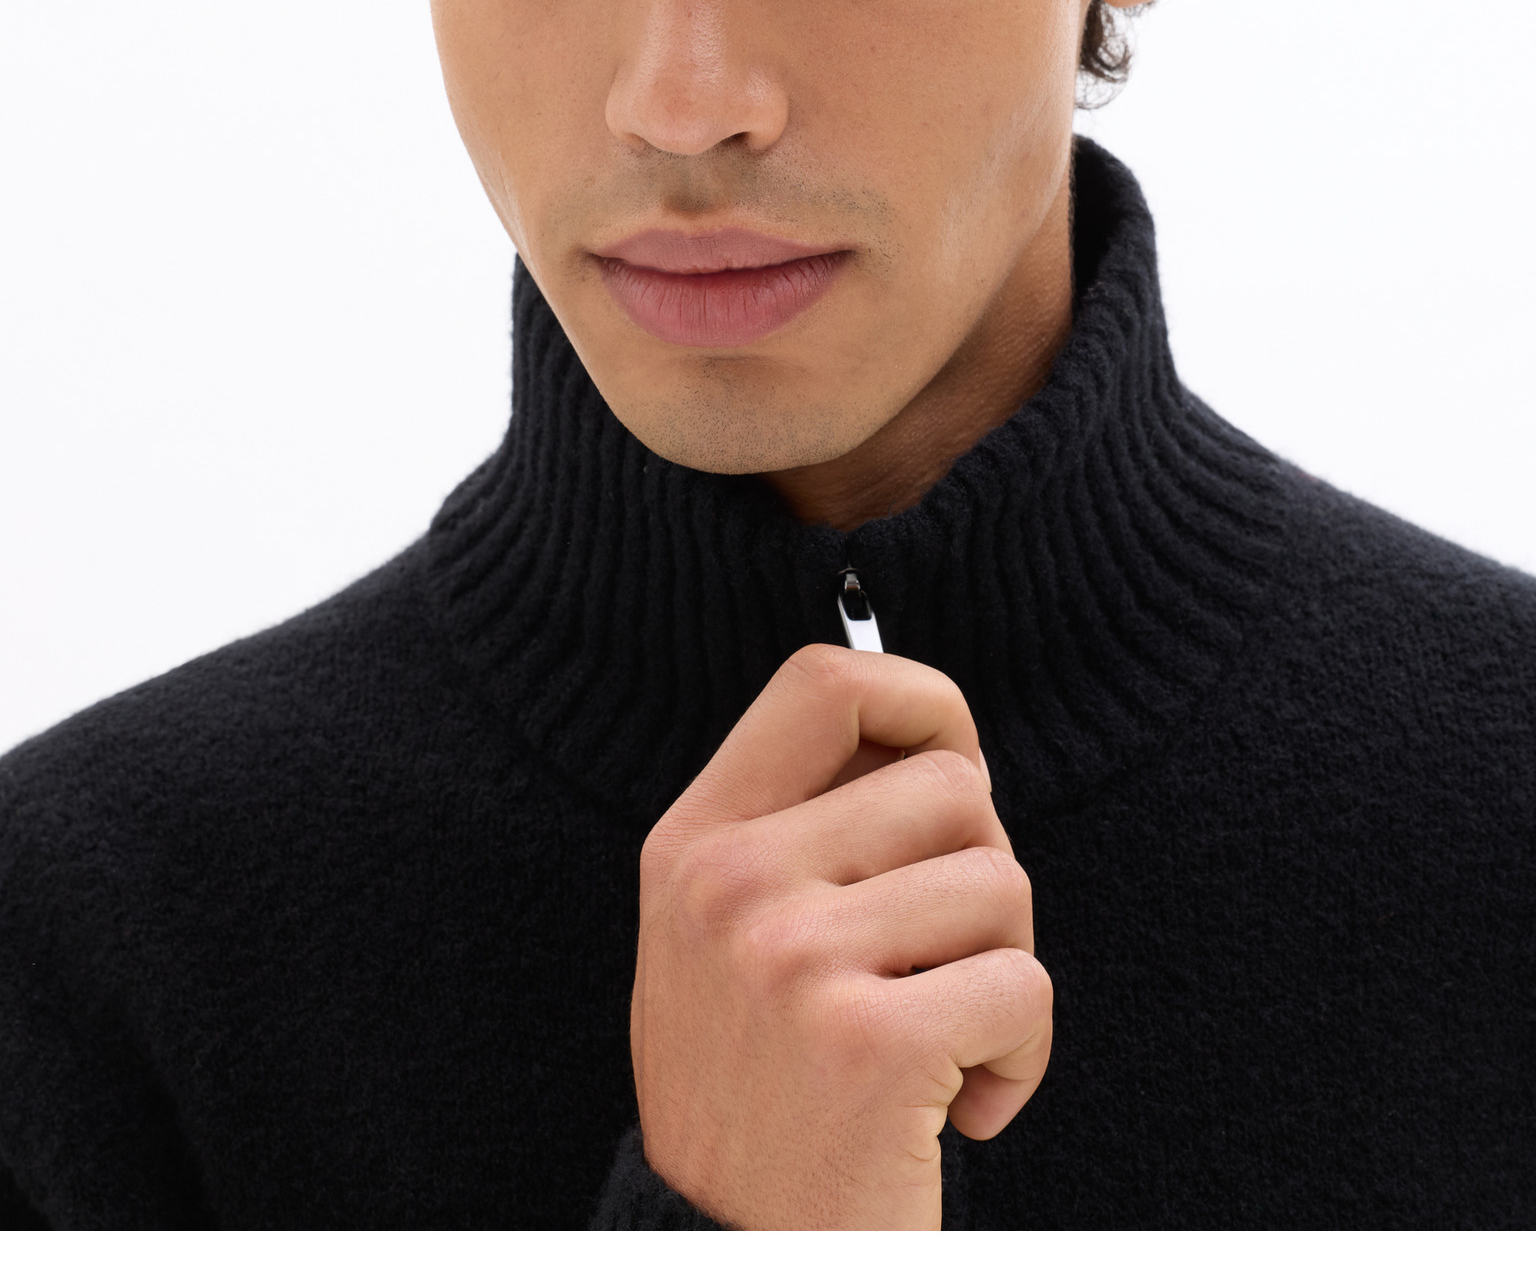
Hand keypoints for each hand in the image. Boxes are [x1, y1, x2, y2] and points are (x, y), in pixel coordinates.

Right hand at [631, 644, 1051, 1229]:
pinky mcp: (868, 1045)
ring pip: (1001, 883)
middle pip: (952, 785)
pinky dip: (1024, 1057)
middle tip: (943, 964)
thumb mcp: (731, 938)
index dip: (920, 697)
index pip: (824, 683)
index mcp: (694, 841)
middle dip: (983, 872)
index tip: (953, 760)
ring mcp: (791, 960)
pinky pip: (1025, 988)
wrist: (731, 1260)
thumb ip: (809, 830)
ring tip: (945, 1041)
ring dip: (1005, 972)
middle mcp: (729, 884)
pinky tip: (962, 1109)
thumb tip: (947, 739)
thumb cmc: (765, 1091)